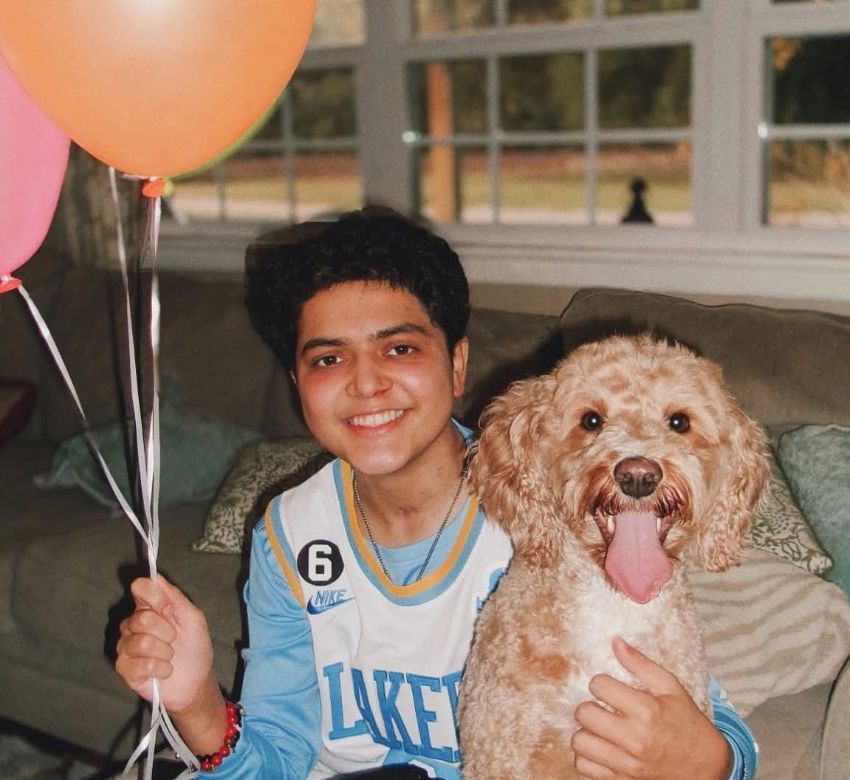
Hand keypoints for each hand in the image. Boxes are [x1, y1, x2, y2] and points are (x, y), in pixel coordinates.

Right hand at [115, 576, 216, 713]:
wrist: (196, 681)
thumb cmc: (195, 646)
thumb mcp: (192, 617)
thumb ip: (174, 597)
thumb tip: (154, 576)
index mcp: (150, 607)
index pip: (140, 587)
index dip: (154, 597)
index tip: (169, 610)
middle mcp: (133, 623)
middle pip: (141, 618)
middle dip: (166, 631)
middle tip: (174, 639)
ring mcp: (126, 646)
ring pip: (141, 642)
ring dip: (164, 652)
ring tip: (170, 656)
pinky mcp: (124, 668)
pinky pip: (139, 664)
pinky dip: (160, 668)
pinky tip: (164, 670)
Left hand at [571, 637, 730, 778]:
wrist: (708, 768)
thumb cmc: (687, 723)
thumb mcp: (671, 688)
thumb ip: (641, 663)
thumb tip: (615, 641)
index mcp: (647, 711)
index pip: (598, 685)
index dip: (601, 683)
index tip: (610, 689)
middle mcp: (635, 739)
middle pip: (584, 713)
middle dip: (590, 706)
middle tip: (602, 708)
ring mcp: (627, 764)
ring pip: (579, 742)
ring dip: (585, 733)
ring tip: (599, 729)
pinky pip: (584, 767)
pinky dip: (587, 758)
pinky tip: (600, 749)